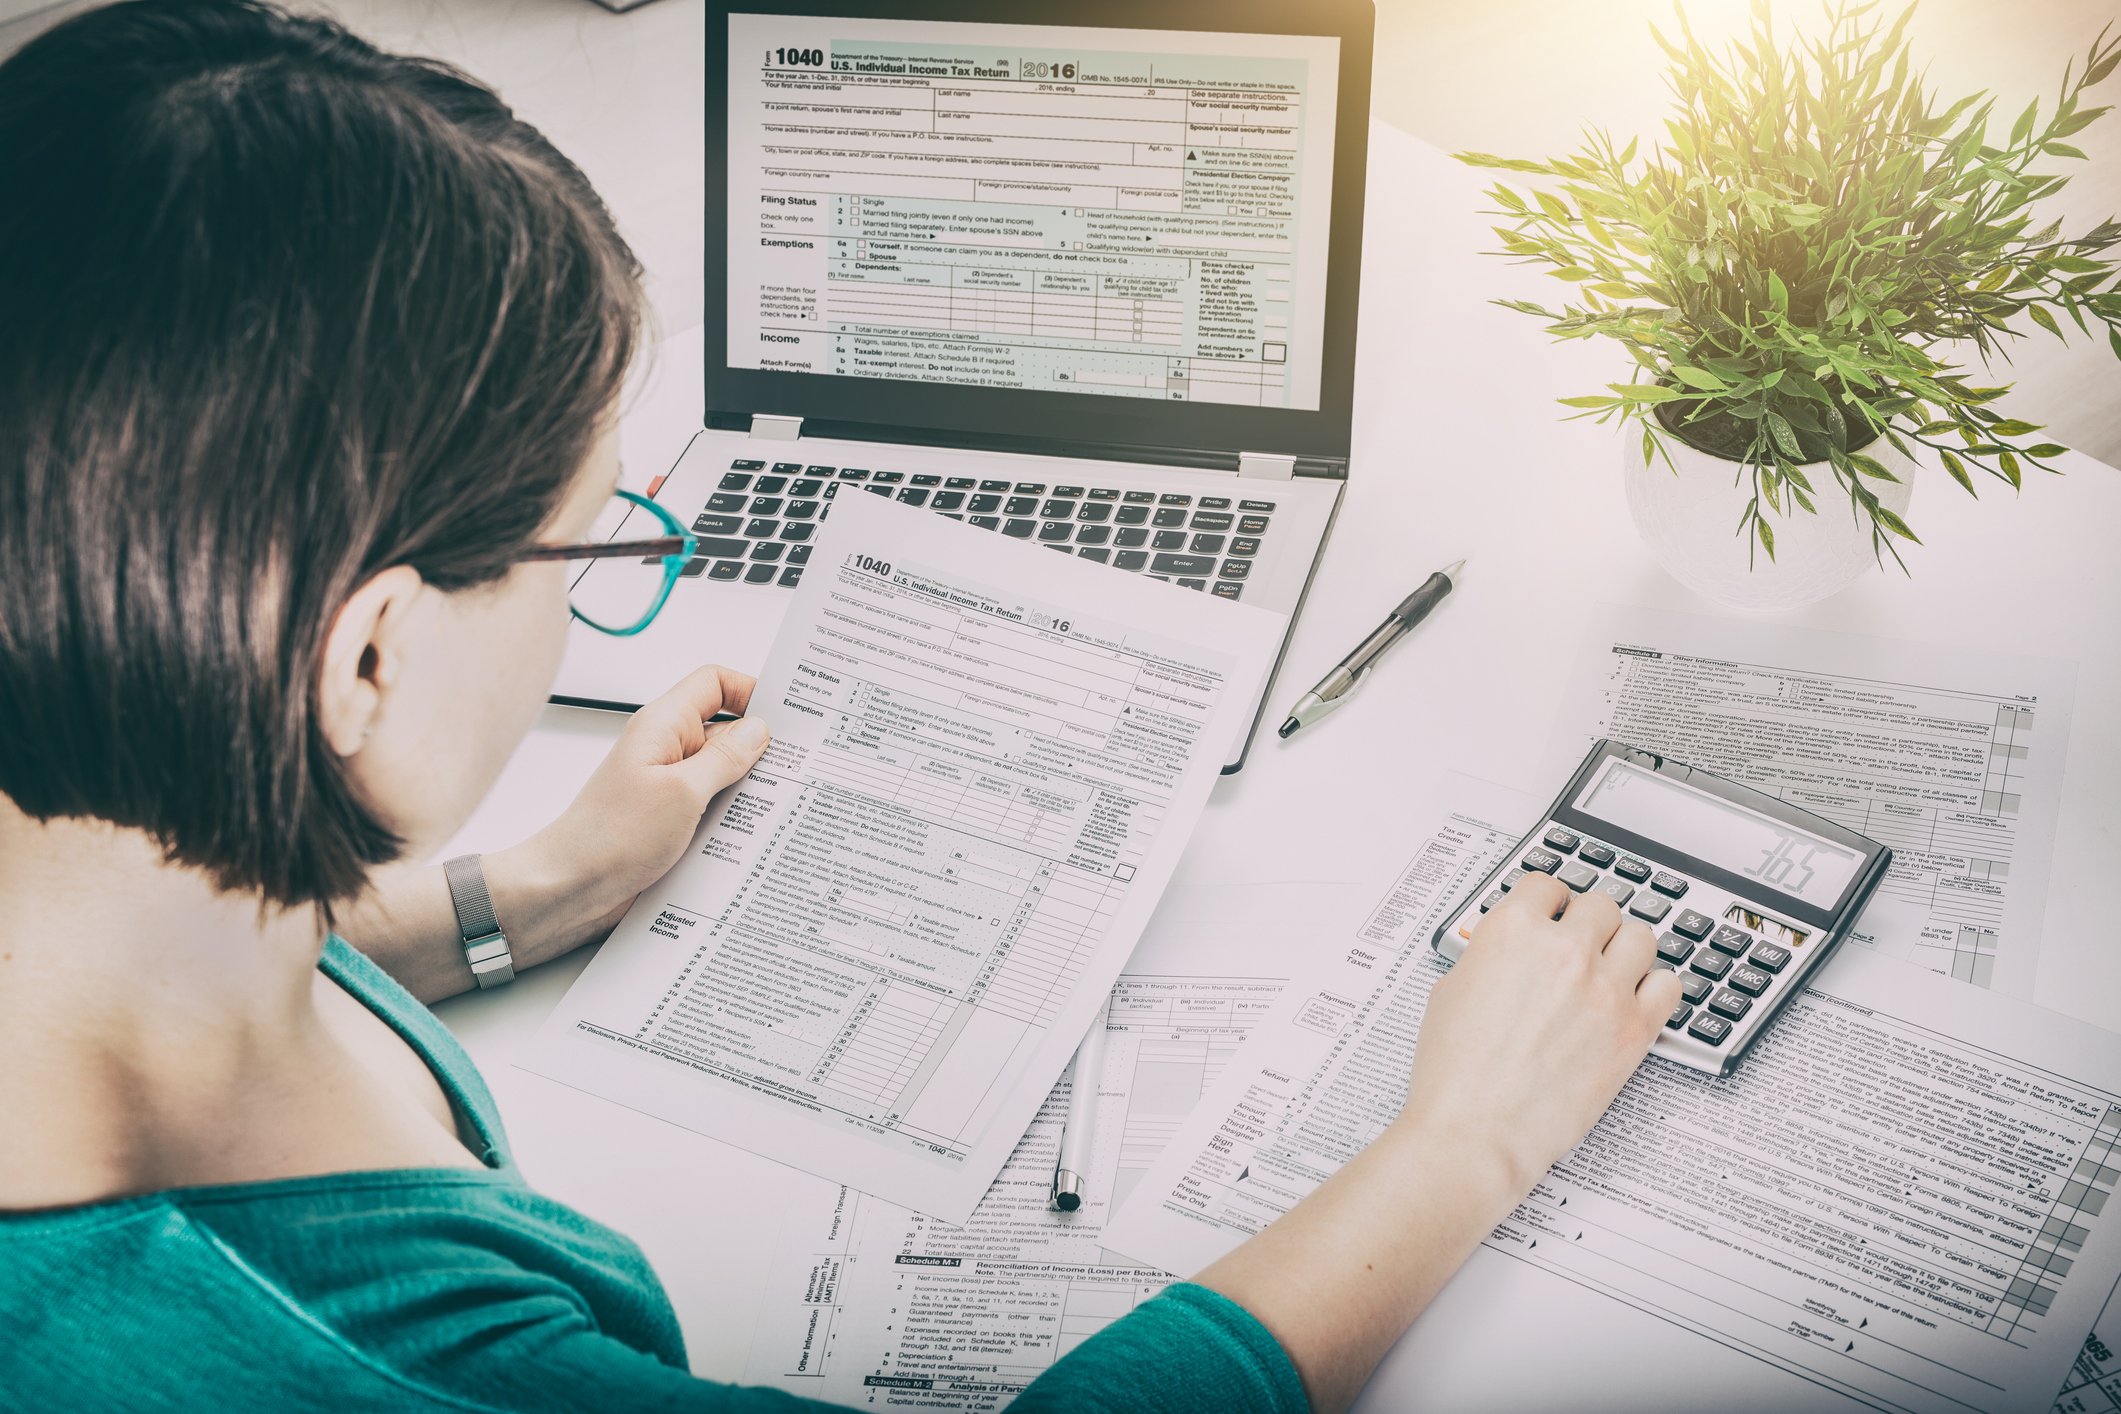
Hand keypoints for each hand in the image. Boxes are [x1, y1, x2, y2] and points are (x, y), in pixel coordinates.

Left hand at [492, 666, 770, 959]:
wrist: (569, 889)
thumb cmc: (608, 838)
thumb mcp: (682, 792)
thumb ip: (725, 758)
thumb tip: (758, 731)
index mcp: (663, 726)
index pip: (714, 683)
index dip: (751, 691)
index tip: (785, 716)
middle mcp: (665, 750)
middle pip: (725, 729)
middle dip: (759, 747)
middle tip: (795, 766)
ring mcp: (668, 786)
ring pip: (723, 772)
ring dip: (747, 788)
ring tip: (772, 805)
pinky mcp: (670, 819)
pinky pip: (712, 805)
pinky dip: (732, 816)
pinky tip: (748, 834)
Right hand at [1399, 873, 1678, 1192]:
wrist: (1477, 1131)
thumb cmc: (1455, 1073)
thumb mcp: (1450, 992)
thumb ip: (1489, 959)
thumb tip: (1507, 956)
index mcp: (1512, 931)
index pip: (1546, 884)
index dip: (1548, 901)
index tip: (1551, 913)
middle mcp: (1564, 950)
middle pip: (1600, 905)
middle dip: (1589, 923)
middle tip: (1581, 945)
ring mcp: (1605, 988)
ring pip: (1641, 936)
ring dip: (1624, 949)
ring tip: (1611, 970)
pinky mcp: (1634, 1028)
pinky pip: (1669, 985)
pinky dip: (1655, 987)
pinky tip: (1634, 1000)